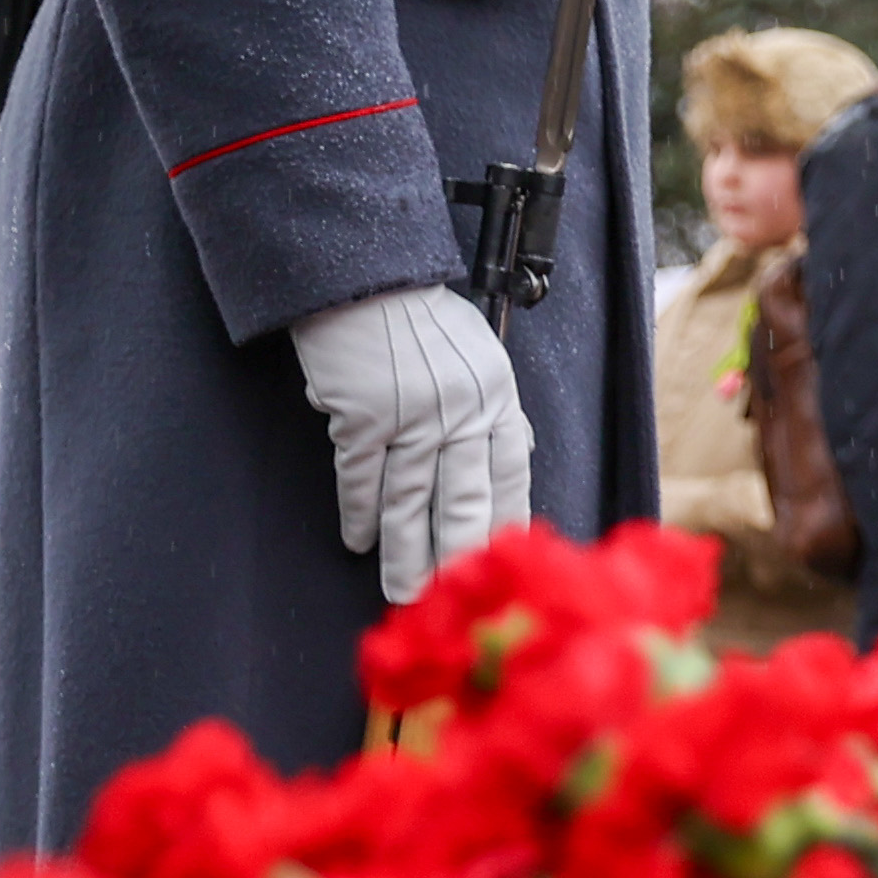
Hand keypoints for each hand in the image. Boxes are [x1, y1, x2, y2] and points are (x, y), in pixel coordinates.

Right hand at [290, 282, 531, 606]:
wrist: (366, 277)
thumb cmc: (422, 319)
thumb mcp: (480, 356)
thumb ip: (497, 409)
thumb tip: (518, 454)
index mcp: (496, 399)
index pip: (511, 476)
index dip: (505, 525)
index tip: (503, 563)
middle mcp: (461, 412)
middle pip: (463, 501)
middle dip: (457, 556)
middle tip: (452, 599)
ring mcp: (411, 416)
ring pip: (411, 501)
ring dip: (405, 551)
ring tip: (403, 589)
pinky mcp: (362, 415)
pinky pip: (362, 477)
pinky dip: (360, 513)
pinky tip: (359, 540)